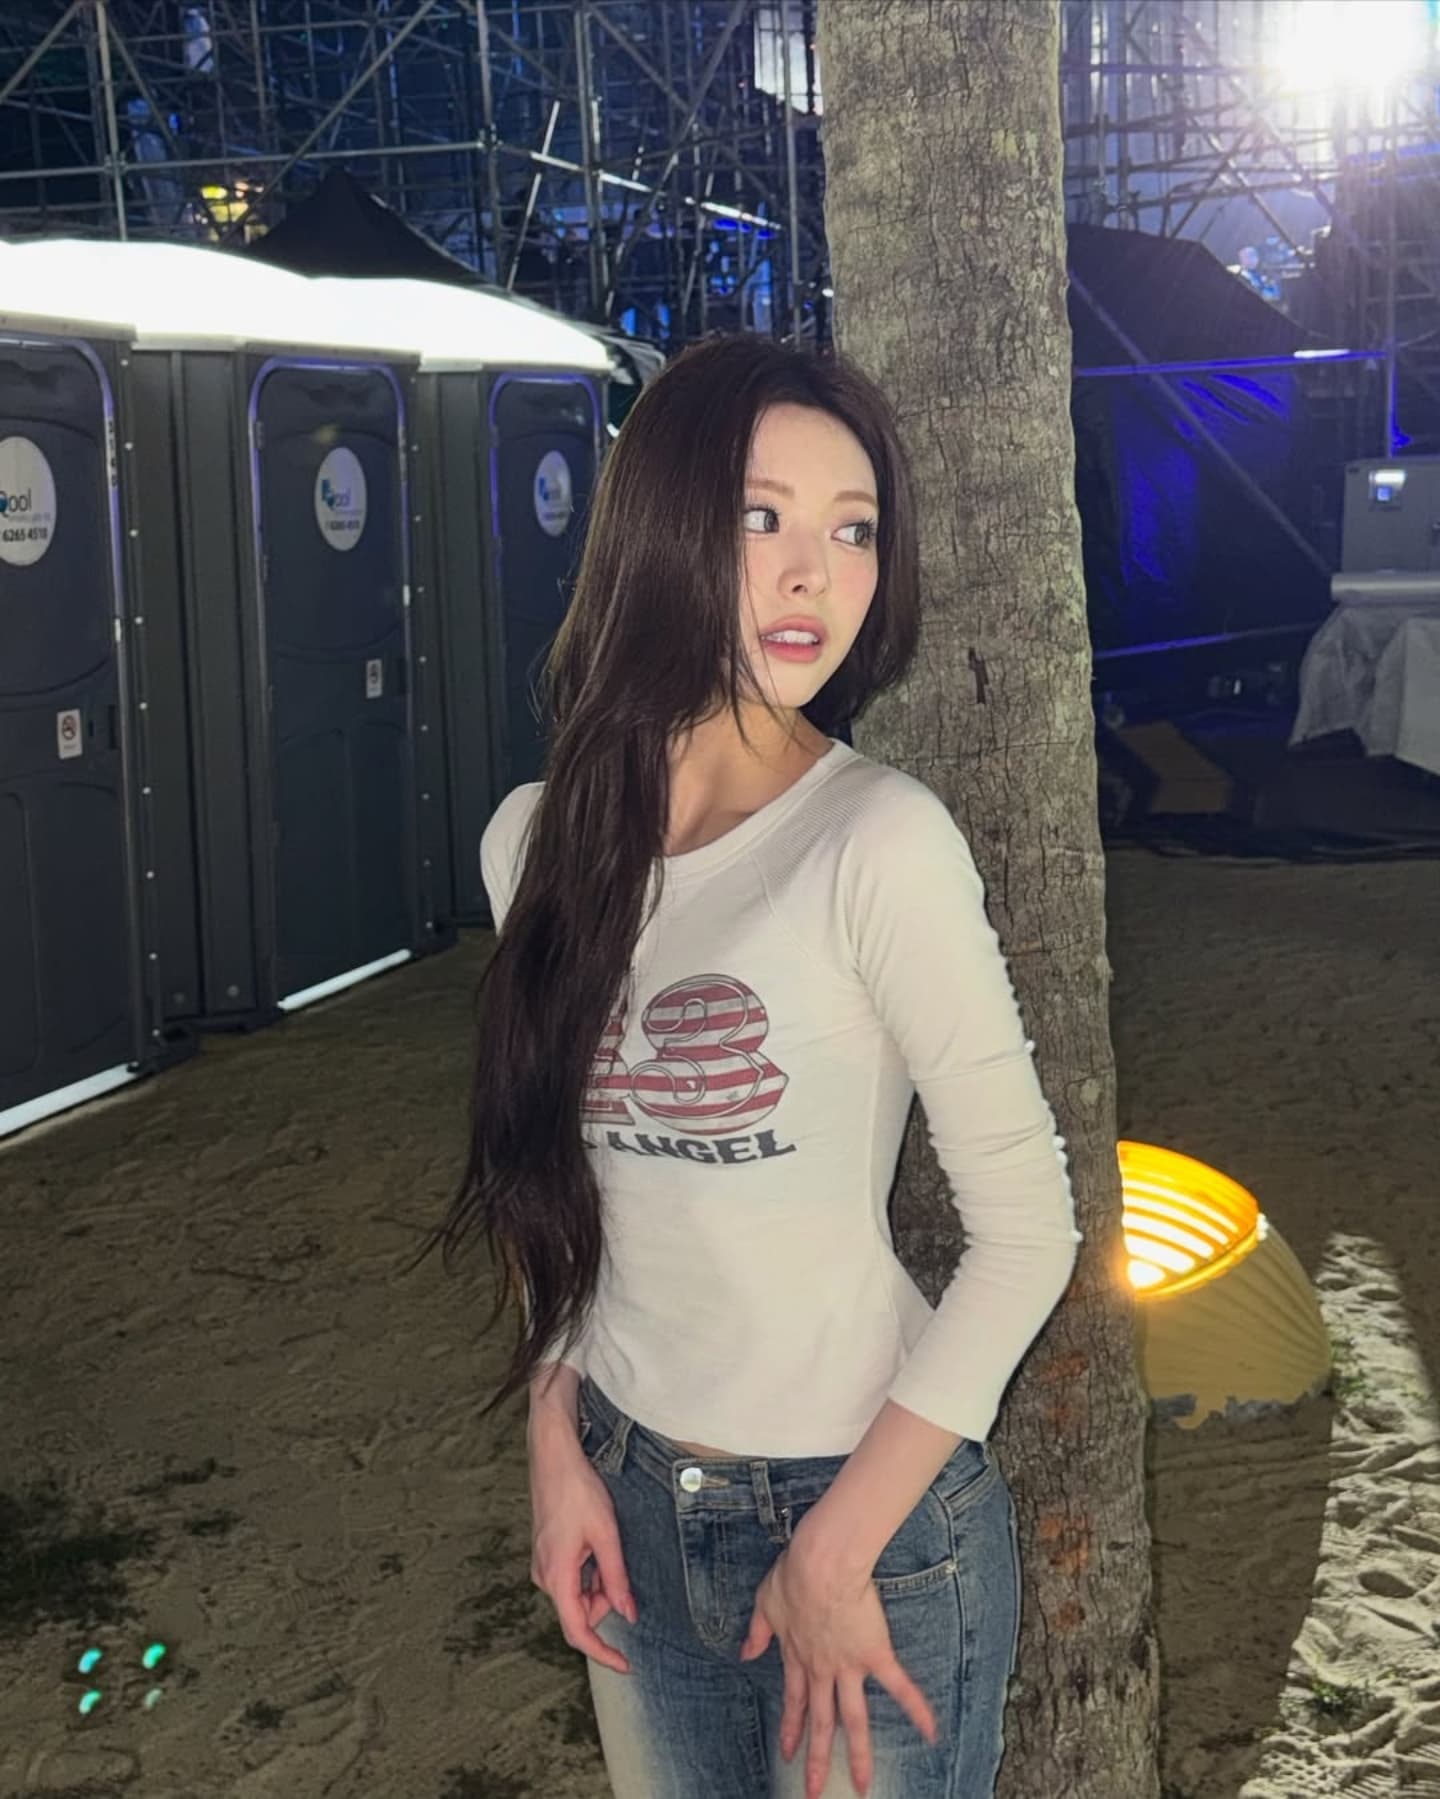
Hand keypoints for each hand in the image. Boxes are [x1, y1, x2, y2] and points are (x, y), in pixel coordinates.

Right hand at [528, 1424, 637, 1675]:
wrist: (553, 1457)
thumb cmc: (579, 1491)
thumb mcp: (606, 1535)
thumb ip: (615, 1578)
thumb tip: (627, 1615)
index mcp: (557, 1577)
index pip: (578, 1631)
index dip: (602, 1653)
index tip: (625, 1665)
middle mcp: (544, 1576)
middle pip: (580, 1611)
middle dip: (606, 1602)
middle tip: (624, 1573)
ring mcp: (543, 1565)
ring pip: (577, 1594)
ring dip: (599, 1584)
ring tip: (608, 1547)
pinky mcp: (547, 1554)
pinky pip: (571, 1578)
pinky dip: (589, 1572)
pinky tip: (597, 1544)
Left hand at [739, 1543, 936, 1798]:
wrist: (820, 1565)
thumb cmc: (793, 1576)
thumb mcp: (765, 1602)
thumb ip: (756, 1632)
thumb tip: (745, 1654)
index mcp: (798, 1657)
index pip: (794, 1702)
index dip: (791, 1729)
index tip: (787, 1754)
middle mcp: (823, 1670)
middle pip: (822, 1722)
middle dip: (818, 1759)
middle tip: (815, 1791)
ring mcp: (849, 1665)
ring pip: (854, 1718)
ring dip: (860, 1754)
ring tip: (864, 1785)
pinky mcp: (875, 1654)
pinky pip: (898, 1686)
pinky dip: (916, 1709)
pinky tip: (930, 1732)